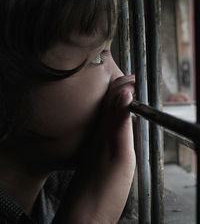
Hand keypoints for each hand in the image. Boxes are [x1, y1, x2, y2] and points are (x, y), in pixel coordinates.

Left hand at [53, 75, 135, 223]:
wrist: (86, 213)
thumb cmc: (104, 187)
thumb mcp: (118, 152)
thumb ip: (120, 122)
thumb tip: (124, 92)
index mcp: (104, 127)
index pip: (113, 95)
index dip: (125, 84)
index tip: (137, 79)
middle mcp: (98, 131)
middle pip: (108, 101)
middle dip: (121, 88)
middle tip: (134, 82)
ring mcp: (97, 141)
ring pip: (106, 112)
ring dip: (117, 100)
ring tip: (129, 95)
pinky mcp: (98, 152)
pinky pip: (106, 126)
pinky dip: (115, 117)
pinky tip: (119, 121)